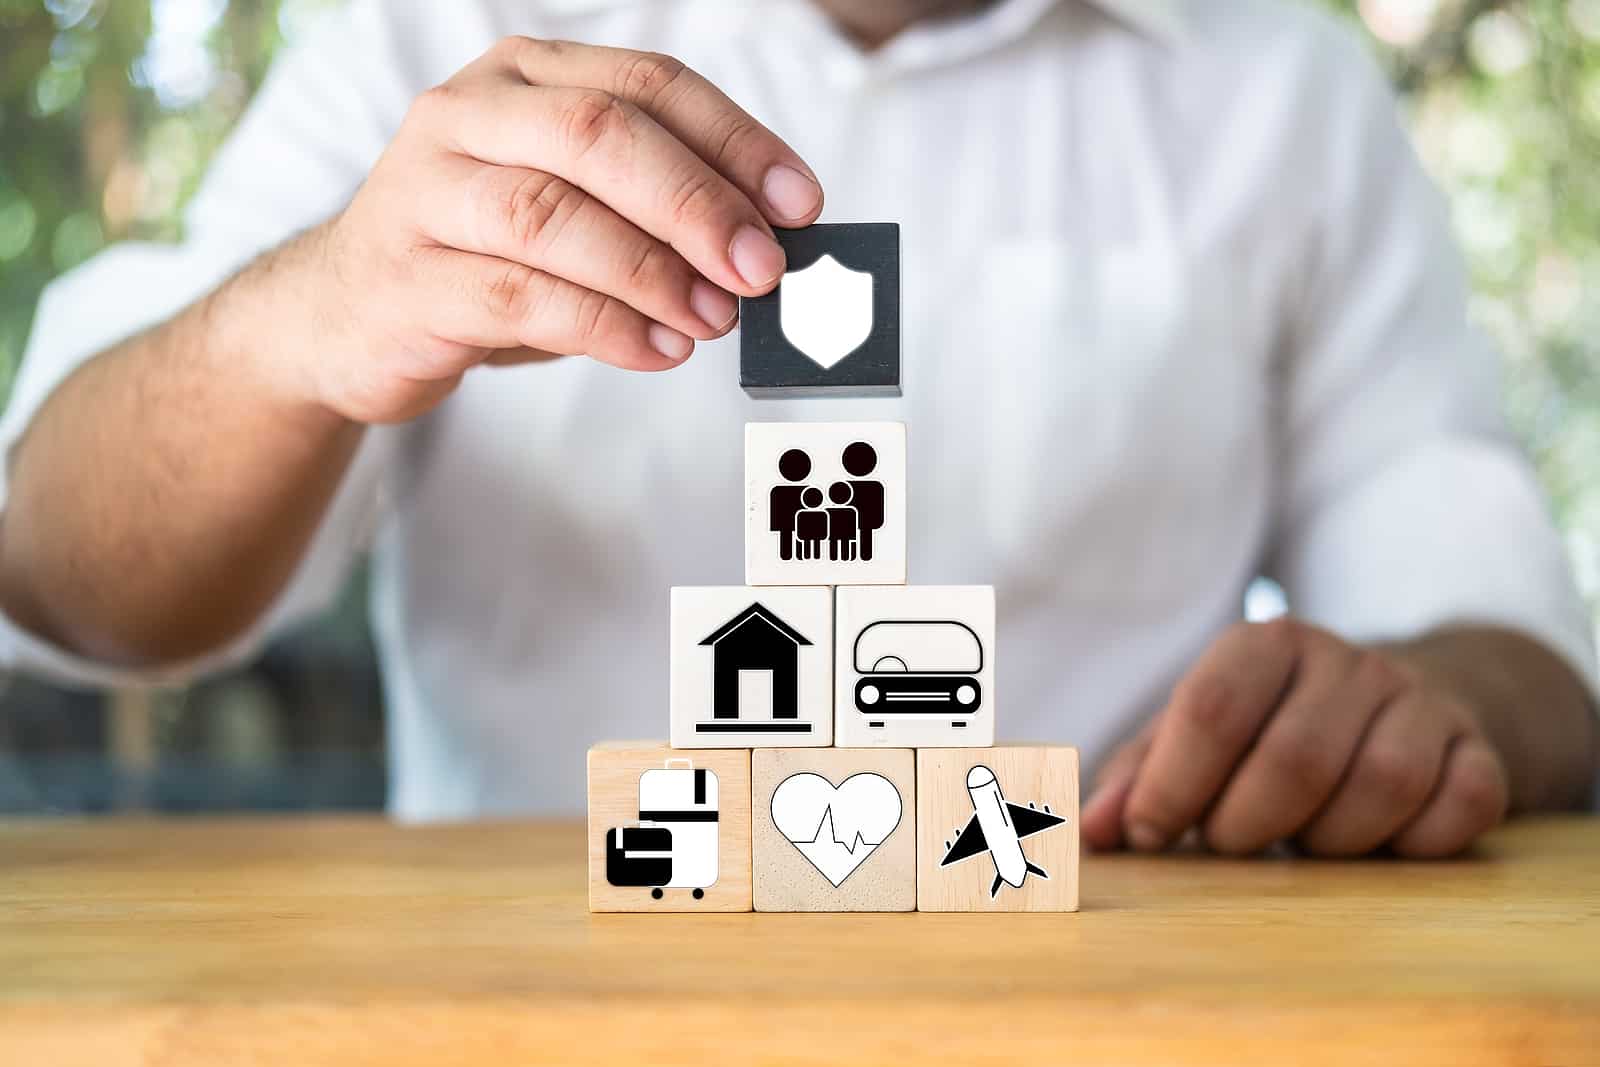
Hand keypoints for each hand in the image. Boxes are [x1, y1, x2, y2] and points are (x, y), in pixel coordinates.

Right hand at [280, 38, 822, 422]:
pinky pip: (518, 296)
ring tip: (714, 319)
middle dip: (697, 202)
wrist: (346, 315)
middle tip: (762, 268)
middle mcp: (468, 114)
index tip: (801, 205)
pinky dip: (602, 325)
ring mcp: (424, 191)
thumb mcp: (574, 211)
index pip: (648, 84)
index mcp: (525, 75)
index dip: (735, 141)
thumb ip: (655, 212)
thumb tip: (768, 247)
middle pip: (600, 135)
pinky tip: (657, 349)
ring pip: (553, 213)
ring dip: (652, 271)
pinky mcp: (405, 278)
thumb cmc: (486, 256)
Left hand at [1081, 618, 1510, 857]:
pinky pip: (1459, 808)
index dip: (1172, 785)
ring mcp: (1421, 703)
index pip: (1213, 707)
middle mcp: (1349, 661)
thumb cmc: (1267, 730)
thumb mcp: (1193, 740)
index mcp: (1266, 643)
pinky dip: (1413, 844)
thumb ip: (1137, 778)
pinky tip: (1378, 846)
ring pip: (1382, 785)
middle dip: (1245, 823)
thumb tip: (1088, 830)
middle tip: (1228, 845)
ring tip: (1301, 845)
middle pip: (1295, 757)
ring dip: (1329, 840)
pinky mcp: (1480, 752)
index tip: (1148, 836)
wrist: (1396, 708)